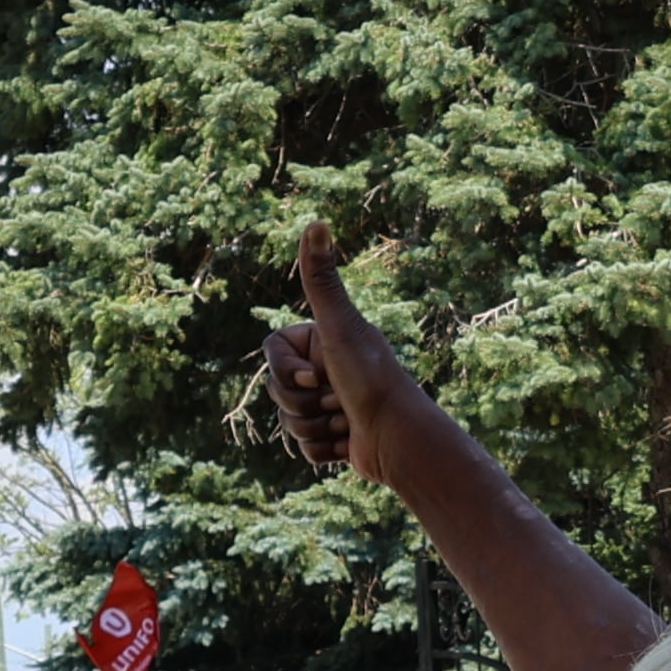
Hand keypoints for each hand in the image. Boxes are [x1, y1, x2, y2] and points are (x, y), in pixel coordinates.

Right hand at [260, 215, 438, 482]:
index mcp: (321, 340)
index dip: (287, 373)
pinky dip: (325, 450)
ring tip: (347, 421)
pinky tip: (349, 442)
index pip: (272, 357)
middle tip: (338, 399)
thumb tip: (316, 220)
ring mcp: (328, 405)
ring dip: (316, 428)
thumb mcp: (340, 327)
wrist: (398, 438)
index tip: (319, 376)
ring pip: (289, 423)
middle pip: (277, 392)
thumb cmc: (371, 379)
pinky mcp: (334, 439)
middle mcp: (325, 368)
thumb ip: (322, 279)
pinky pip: (305, 450)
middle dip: (304, 405)